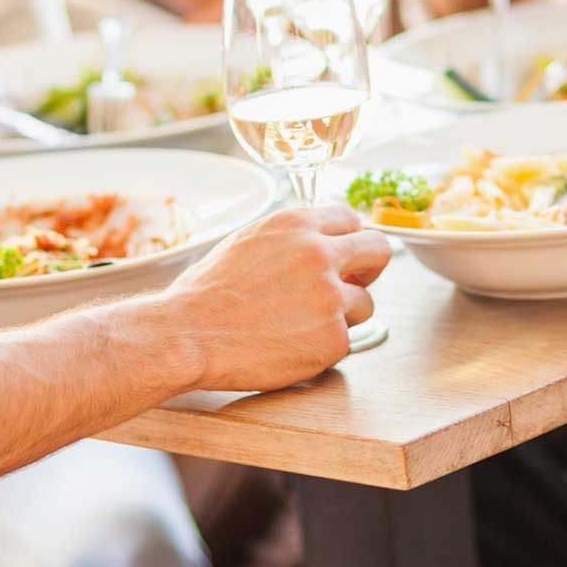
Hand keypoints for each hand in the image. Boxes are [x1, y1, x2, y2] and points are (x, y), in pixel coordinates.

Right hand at [163, 205, 393, 390]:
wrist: (189, 334)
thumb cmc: (206, 294)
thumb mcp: (247, 242)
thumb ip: (289, 240)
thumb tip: (317, 243)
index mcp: (296, 224)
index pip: (350, 220)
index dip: (349, 242)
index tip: (344, 258)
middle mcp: (320, 253)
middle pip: (378, 250)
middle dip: (370, 269)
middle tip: (354, 285)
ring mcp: (330, 296)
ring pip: (365, 303)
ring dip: (343, 315)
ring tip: (301, 326)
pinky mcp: (333, 337)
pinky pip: (345, 340)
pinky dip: (323, 347)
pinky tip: (290, 346)